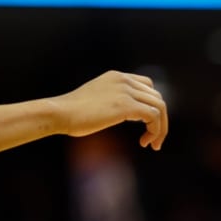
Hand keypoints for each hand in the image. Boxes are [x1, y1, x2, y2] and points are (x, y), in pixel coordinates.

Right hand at [53, 71, 169, 150]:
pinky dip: (155, 131)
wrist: (60, 113)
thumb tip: (128, 113)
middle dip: (161, 121)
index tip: (148, 125)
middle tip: (154, 140)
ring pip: (160, 107)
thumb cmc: (74, 113)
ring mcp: (125, 91)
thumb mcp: (99, 100)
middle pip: (158, 98)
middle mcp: (123, 80)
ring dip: (160, 128)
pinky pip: (153, 116)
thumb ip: (115, 100)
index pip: (148, 86)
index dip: (153, 107)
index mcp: (117, 76)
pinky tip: (144, 142)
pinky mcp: (125, 105)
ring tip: (151, 144)